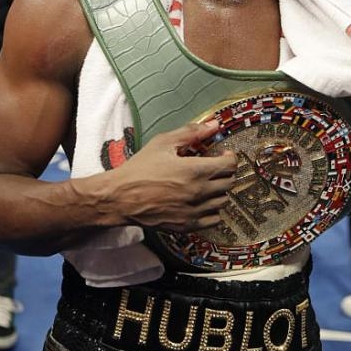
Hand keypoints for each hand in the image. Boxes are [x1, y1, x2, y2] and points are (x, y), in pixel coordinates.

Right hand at [106, 120, 236, 231]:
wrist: (120, 197)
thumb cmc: (140, 168)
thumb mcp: (163, 143)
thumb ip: (190, 133)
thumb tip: (213, 124)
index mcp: (195, 170)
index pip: (230, 165)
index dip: (230, 157)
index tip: (223, 154)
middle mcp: (199, 192)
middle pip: (229, 182)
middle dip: (226, 172)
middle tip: (215, 168)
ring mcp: (194, 211)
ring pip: (223, 201)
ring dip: (220, 191)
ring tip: (208, 184)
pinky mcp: (187, 225)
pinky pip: (214, 219)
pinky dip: (213, 210)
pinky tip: (202, 202)